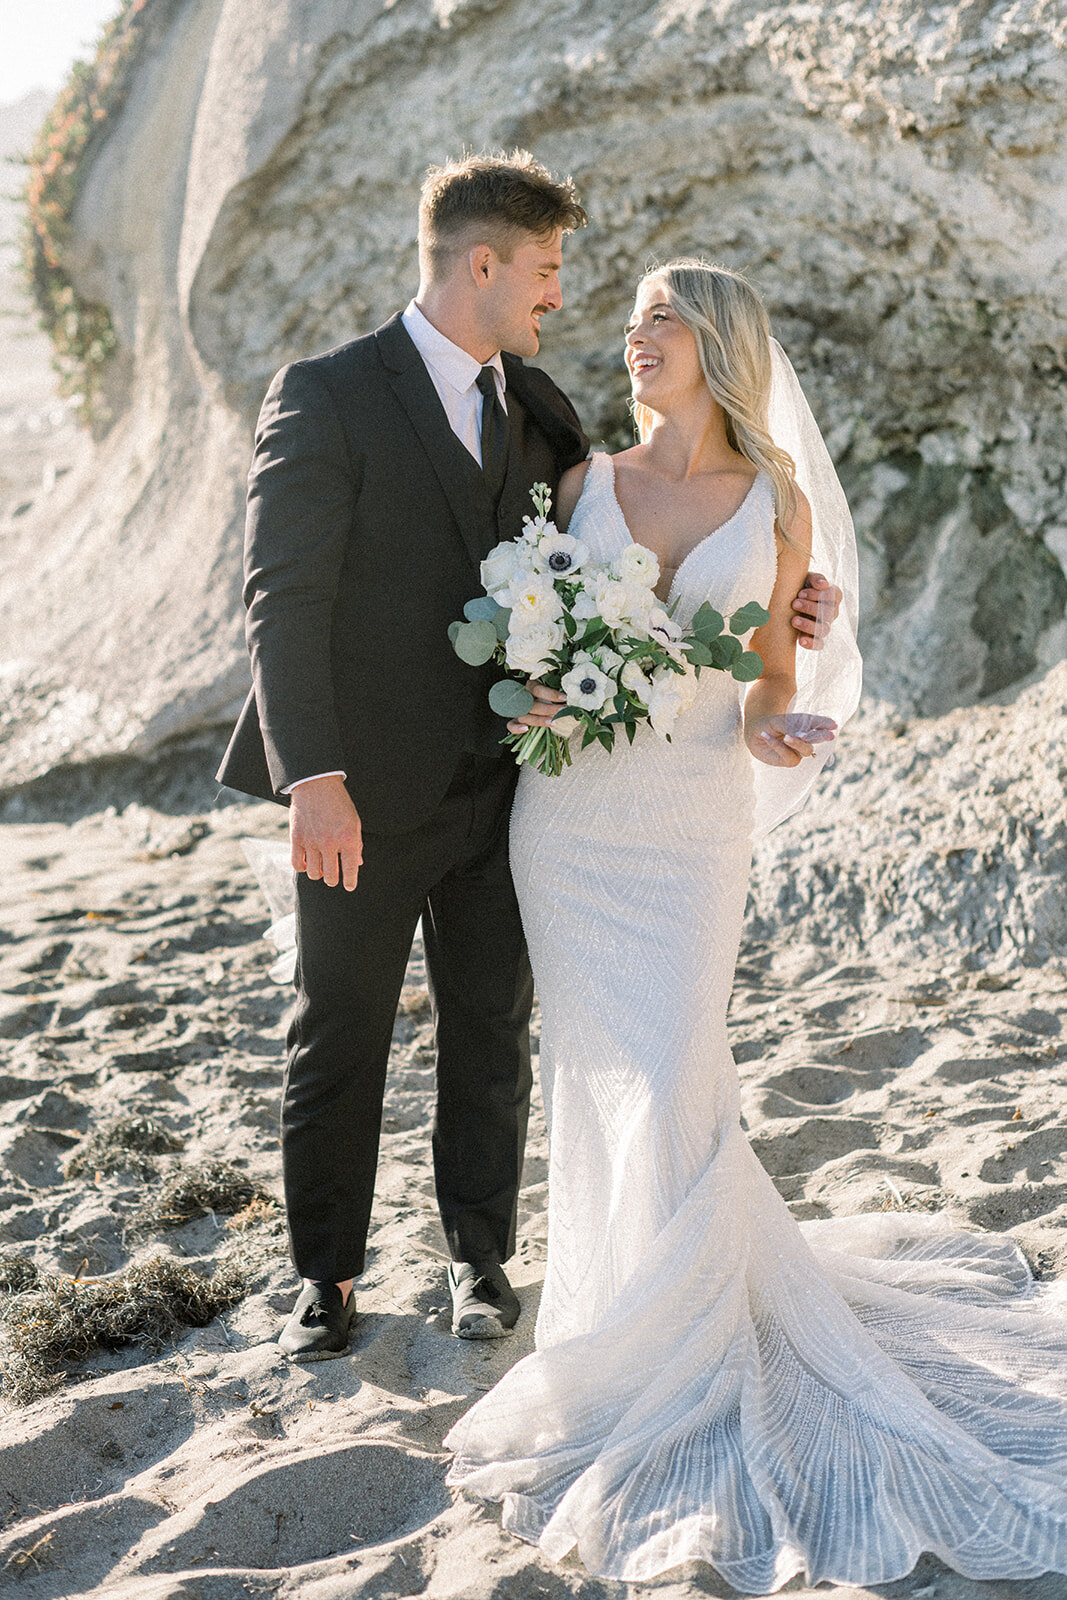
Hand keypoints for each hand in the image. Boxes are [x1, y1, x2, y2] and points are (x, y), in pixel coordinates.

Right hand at [289, 775, 362, 889]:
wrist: (317, 784)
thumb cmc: (338, 803)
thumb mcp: (354, 821)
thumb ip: (356, 844)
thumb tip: (357, 864)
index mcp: (348, 838)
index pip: (350, 869)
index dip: (350, 881)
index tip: (349, 886)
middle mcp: (330, 843)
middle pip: (330, 876)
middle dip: (333, 879)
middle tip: (333, 876)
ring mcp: (312, 842)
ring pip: (313, 873)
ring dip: (317, 874)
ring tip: (320, 868)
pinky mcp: (296, 838)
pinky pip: (296, 863)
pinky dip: (302, 867)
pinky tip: (306, 863)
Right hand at [507, 679, 566, 733]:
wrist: (525, 700)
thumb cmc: (542, 695)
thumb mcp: (546, 687)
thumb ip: (553, 690)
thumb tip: (569, 694)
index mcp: (528, 687)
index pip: (537, 689)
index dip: (551, 694)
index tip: (564, 698)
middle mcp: (521, 698)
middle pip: (532, 704)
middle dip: (549, 709)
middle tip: (563, 711)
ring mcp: (516, 711)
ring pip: (524, 716)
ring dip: (539, 720)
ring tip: (553, 722)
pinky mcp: (513, 721)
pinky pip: (511, 725)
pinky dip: (517, 728)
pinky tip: (525, 729)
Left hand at [745, 712, 836, 766]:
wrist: (754, 733)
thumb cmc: (769, 724)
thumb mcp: (779, 721)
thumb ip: (791, 727)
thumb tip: (803, 736)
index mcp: (806, 726)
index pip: (818, 725)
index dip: (825, 724)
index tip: (834, 724)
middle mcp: (805, 739)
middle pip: (815, 739)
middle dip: (822, 737)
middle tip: (830, 735)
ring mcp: (798, 751)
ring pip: (805, 750)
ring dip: (797, 743)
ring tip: (787, 737)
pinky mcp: (789, 761)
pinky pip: (788, 756)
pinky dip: (778, 747)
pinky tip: (766, 736)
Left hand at [792, 572, 841, 650]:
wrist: (785, 601)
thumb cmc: (799, 585)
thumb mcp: (805, 577)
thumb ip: (815, 578)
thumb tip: (824, 584)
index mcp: (833, 595)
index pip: (833, 595)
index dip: (817, 595)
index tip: (800, 593)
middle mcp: (832, 611)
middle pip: (828, 613)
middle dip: (810, 608)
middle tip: (794, 603)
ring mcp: (825, 626)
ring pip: (824, 629)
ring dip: (808, 625)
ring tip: (793, 620)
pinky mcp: (816, 638)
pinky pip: (819, 644)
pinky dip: (811, 643)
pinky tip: (800, 640)